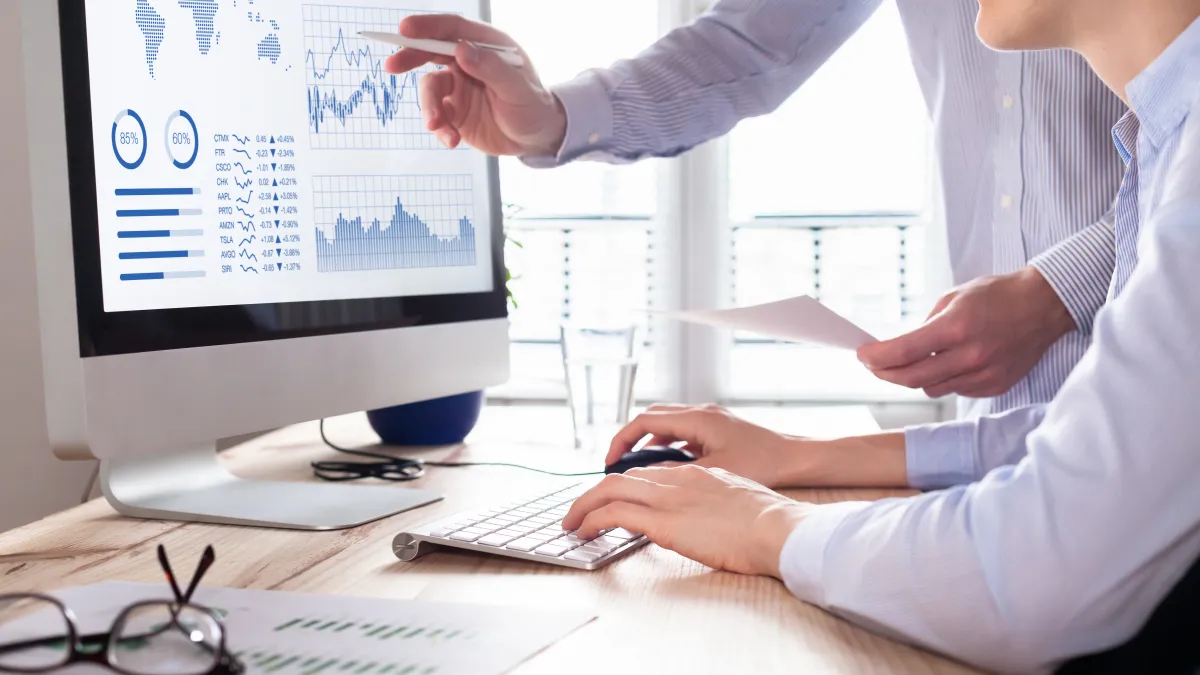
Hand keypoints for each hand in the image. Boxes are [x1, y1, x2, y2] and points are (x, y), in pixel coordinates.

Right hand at [383, 15, 566, 155]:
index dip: (428, 26)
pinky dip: (440, 129)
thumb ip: (491, 68)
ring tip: (437, 126)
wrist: (536, 138)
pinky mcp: (454, 111)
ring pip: (431, 90)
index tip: (406, 29)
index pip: (453, 29)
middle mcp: (468, 62)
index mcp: (486, 46)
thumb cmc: (533, 106)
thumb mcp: (518, 88)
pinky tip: (452, 140)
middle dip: (410, 57)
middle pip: (431, 51)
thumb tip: (462, 49)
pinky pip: (437, 116)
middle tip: (392, 66)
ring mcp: (458, 87)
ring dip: (429, 108)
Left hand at [563, 466, 812, 576]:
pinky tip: (583, 532)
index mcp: (696, 475)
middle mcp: (677, 479)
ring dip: (584, 506)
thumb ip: (714, 504)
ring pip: (609, 490)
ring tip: (571, 523)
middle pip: (622, 477)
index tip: (611, 499)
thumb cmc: (769, 524)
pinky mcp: (662, 521)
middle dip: (595, 493)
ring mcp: (668, 498)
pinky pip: (613, 514)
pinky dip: (592, 520)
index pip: (648, 473)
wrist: (778, 528)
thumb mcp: (737, 503)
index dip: (624, 485)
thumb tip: (706, 520)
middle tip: (580, 510)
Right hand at [605, 405, 793, 487]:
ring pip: (668, 425)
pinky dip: (669, 446)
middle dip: (631, 440)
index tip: (610, 462)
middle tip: (617, 464)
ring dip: (650, 443)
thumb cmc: (763, 464)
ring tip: (639, 470)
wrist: (797, 458)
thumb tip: (646, 479)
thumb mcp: (712, 472)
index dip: (622, 441)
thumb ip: (676, 473)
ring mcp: (711, 419)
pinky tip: (669, 468)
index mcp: (697, 419)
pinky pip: (683, 432)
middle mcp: (701, 412)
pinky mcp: (719, 429)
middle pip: (652, 418)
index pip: (645, 421)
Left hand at [857, 267, 1075, 398]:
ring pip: (932, 388)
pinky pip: (956, 390)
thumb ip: (926, 326)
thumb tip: (900, 348)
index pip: (904, 352)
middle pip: (912, 378)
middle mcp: (970, 355)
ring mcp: (984, 374)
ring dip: (915, 377)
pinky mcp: (995, 386)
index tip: (863, 355)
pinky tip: (947, 363)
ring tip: (912, 361)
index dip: (876, 358)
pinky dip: (944, 380)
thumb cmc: (998, 295)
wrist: (1044, 306)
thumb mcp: (953, 298)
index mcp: (956, 327)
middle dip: (885, 373)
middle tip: (874, 366)